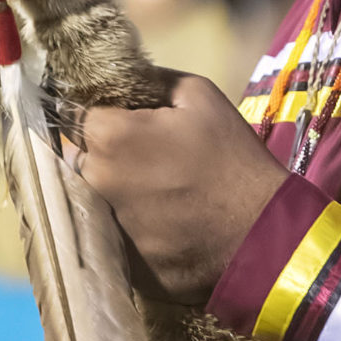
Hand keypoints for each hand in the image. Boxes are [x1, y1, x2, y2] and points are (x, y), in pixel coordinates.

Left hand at [77, 74, 289, 307]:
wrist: (262, 235)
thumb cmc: (232, 158)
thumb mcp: (201, 95)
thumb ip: (151, 81)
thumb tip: (123, 78)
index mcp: (109, 137)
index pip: (78, 116)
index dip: (103, 116)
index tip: (126, 122)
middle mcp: (95, 182)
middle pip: (81, 160)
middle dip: (104, 155)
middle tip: (147, 159)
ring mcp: (104, 226)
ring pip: (94, 200)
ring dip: (114, 192)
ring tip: (157, 193)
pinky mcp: (119, 262)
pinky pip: (114, 236)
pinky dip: (131, 228)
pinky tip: (163, 224)